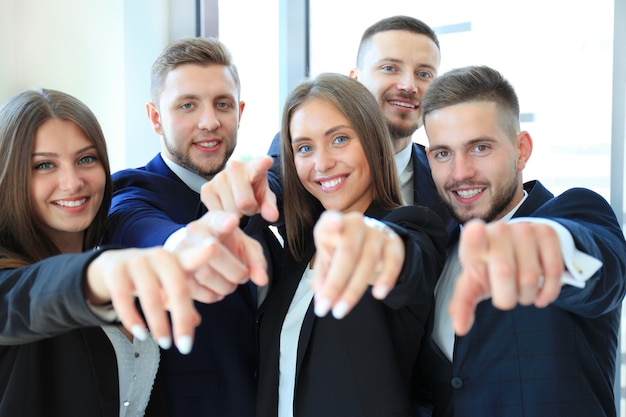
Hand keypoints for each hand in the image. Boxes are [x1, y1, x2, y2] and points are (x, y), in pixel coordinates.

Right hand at [86, 247, 201, 354]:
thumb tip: (196, 322)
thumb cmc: (152, 278)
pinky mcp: (116, 270)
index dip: (203, 252)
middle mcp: (159, 256)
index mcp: (177, 260)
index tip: (213, 247)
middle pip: (177, 288)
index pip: (192, 257)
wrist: (114, 265)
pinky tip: (140, 334)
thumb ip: (183, 300)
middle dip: (182, 319)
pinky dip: (132, 319)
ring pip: (151, 296)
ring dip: (159, 324)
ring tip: (165, 343)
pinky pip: (123, 298)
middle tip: (186, 347)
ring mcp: (137, 261)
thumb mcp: (169, 285)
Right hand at [177, 210, 268, 302]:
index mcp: (214, 221)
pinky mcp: (174, 272)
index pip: (219, 219)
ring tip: (231, 282)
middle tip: (243, 275)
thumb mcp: (245, 247)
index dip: (225, 222)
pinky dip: (213, 295)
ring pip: (206, 274)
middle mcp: (194, 233)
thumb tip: (262, 280)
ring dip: (226, 285)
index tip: (233, 221)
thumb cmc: (226, 247)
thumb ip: (256, 262)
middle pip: (213, 252)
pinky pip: (196, 290)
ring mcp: (181, 252)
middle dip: (235, 270)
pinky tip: (218, 289)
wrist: (200, 251)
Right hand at [201, 156, 278, 221]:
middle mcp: (234, 167)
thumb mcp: (266, 197)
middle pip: (243, 203)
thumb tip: (272, 217)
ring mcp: (218, 177)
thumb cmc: (254, 190)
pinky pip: (218, 213)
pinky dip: (224, 215)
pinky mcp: (206, 189)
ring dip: (236, 213)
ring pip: (230, 211)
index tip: (268, 161)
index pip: (259, 166)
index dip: (263, 164)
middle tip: (248, 203)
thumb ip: (270, 206)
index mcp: (254, 167)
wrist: (236, 188)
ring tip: (237, 203)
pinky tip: (226, 205)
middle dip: (248, 209)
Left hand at [311, 211, 404, 318]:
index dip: (332, 222)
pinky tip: (378, 295)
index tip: (334, 224)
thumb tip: (321, 299)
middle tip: (324, 308)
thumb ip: (322, 277)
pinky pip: (393, 262)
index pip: (330, 221)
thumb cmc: (342, 251)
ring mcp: (376, 232)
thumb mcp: (328, 261)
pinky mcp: (393, 242)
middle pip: (348, 252)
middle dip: (335, 284)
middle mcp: (356, 223)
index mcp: (333, 224)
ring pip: (368, 261)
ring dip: (353, 291)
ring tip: (340, 311)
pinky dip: (386, 279)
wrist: (371, 241)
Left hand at [449, 219, 563, 335]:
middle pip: (505, 272)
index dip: (475, 236)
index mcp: (473, 243)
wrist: (514, 249)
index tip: (476, 231)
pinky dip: (549, 291)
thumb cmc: (488, 269)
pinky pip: (554, 271)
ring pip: (531, 276)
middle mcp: (498, 230)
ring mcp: (524, 229)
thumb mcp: (473, 284)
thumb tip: (460, 328)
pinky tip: (540, 294)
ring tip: (521, 289)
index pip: (473, 237)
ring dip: (527, 295)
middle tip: (506, 296)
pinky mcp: (547, 232)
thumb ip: (463, 304)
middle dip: (507, 297)